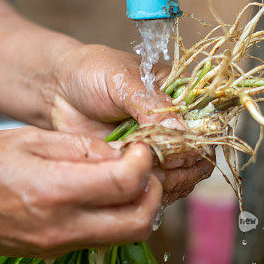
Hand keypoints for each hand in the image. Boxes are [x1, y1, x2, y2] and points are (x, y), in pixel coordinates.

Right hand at [0, 129, 162, 256]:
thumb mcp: (28, 139)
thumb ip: (80, 148)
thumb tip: (121, 153)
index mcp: (54, 191)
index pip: (126, 184)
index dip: (144, 162)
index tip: (141, 146)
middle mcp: (62, 227)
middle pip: (139, 221)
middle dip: (154, 191)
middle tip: (144, 167)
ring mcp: (58, 246)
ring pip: (125, 237)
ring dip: (138, 209)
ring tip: (126, 180)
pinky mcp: (53, 254)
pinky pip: (101, 240)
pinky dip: (115, 219)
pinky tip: (102, 196)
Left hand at [48, 43, 213, 203]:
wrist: (56, 92)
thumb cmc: (90, 74)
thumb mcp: (122, 80)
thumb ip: (150, 105)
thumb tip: (177, 129)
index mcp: (181, 97)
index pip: (207, 123)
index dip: (197, 138)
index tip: (177, 142)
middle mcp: (175, 127)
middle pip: (198, 157)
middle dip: (179, 162)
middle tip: (153, 157)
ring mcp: (158, 152)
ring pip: (181, 178)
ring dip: (164, 179)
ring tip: (137, 164)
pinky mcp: (138, 170)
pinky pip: (156, 189)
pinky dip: (148, 189)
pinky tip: (132, 180)